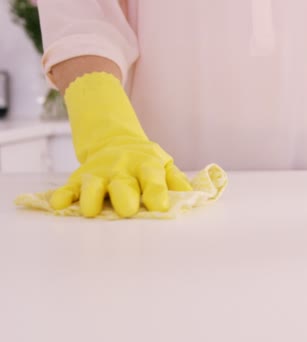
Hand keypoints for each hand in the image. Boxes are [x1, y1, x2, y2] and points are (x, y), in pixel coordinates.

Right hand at [50, 72, 191, 217]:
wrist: (115, 141)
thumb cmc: (145, 161)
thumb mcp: (164, 164)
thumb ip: (176, 180)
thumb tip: (191, 195)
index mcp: (146, 165)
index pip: (153, 177)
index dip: (156, 191)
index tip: (160, 206)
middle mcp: (121, 169)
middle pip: (122, 183)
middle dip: (124, 196)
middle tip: (128, 210)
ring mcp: (98, 173)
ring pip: (93, 185)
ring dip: (91, 197)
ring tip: (91, 211)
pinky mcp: (78, 178)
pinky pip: (68, 187)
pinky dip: (62, 195)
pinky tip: (59, 203)